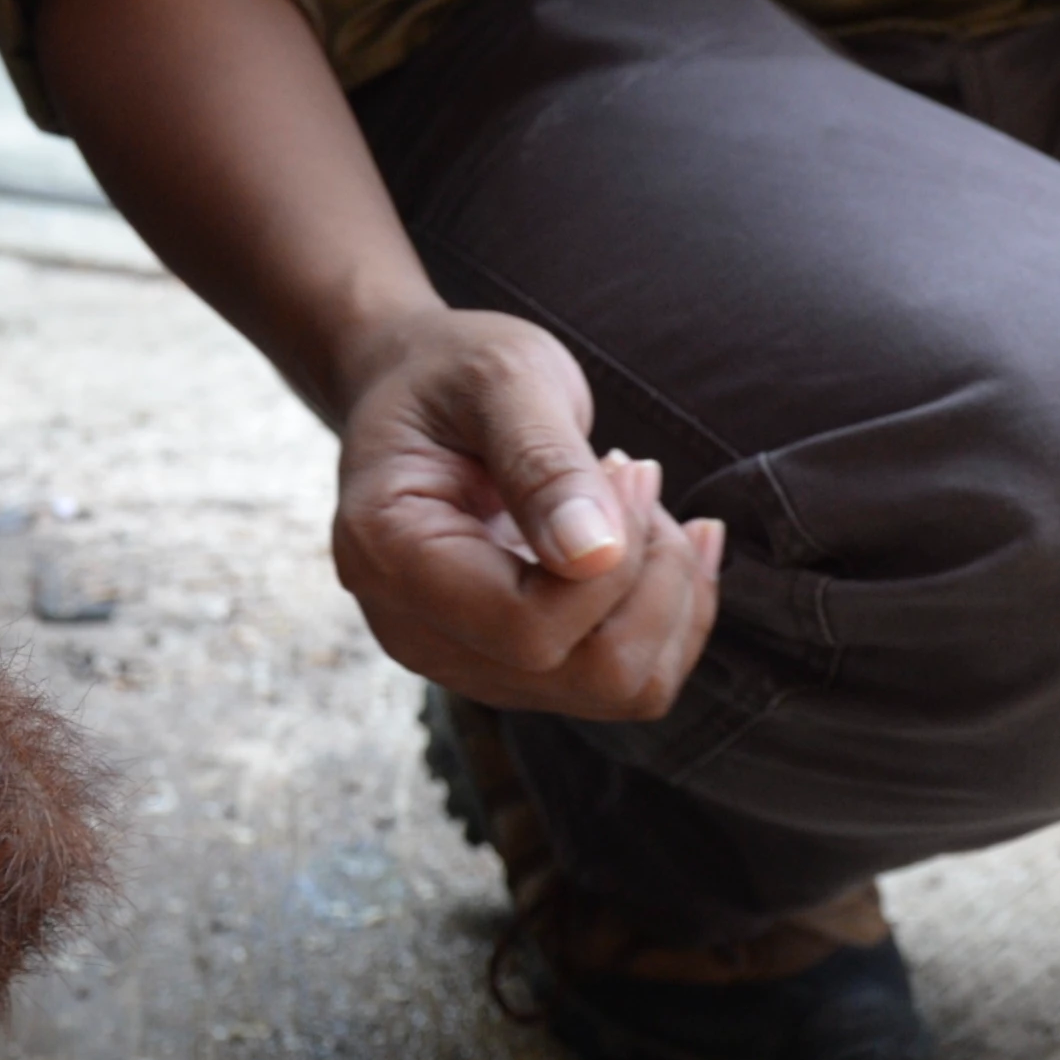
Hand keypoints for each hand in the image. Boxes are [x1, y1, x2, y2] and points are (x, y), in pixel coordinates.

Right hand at [326, 308, 720, 721]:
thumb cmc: (452, 371)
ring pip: (620, 688)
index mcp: (389, 557)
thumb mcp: (501, 379)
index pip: (529, 629)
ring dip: (668, 596)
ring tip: (639, 502)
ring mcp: (464, 661)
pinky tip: (663, 541)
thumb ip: (544, 465)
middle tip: (639, 477)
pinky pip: (624, 682)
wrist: (416, 388)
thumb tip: (596, 558)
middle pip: (588, 674)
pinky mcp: (512, 665)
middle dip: (653, 580)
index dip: (614, 567)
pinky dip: (670, 615)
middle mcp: (416, 632)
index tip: (631, 469)